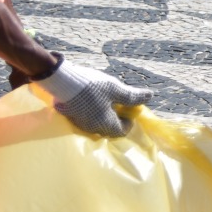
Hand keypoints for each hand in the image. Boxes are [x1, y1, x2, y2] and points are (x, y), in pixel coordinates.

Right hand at [34, 57, 153, 137]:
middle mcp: (92, 128)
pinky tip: (92, 99)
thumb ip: (132, 96)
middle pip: (109, 128)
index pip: (122, 131)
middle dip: (116, 118)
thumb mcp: (116, 89)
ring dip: (104, 115)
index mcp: (105, 124)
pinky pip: (87, 118)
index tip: (129, 109)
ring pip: (97, 124)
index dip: (129, 121)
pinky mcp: (71, 116)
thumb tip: (150, 97)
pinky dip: (93, 112)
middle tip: (118, 104)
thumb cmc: (93, 86)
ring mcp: (80, 123)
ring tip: (106, 100)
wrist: (62, 80)